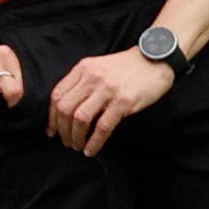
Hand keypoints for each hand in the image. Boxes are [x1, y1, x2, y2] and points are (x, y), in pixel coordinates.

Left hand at [48, 47, 175, 155]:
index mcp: (83, 68)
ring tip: (78, 146)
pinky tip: (91, 149)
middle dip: (62, 130)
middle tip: (66, 142)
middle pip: (65, 108)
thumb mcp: (98, 67)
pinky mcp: (123, 102)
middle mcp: (92, 78)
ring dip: (75, 137)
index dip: (51, 117)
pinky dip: (94, 142)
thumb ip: (82, 82)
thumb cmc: (127, 67)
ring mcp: (107, 90)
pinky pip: (102, 127)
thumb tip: (66, 109)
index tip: (52, 130)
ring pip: (80, 118)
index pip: (57, 95)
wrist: (156, 59)